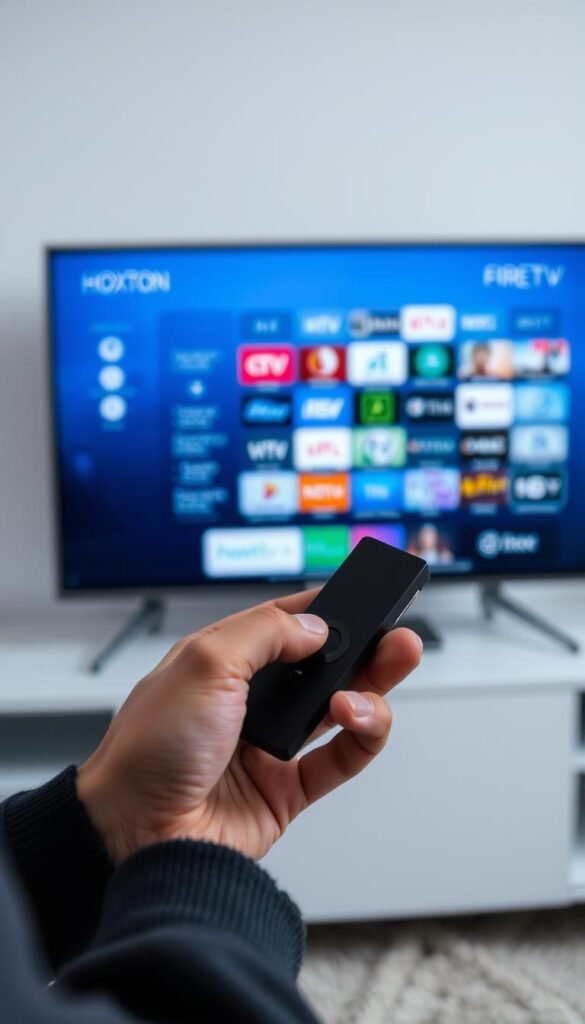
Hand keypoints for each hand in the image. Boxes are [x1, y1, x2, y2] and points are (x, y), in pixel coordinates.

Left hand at [77, 591, 421, 861]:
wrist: (134, 837)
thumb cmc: (148, 750)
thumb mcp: (204, 663)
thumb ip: (265, 634)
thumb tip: (315, 626)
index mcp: (220, 661)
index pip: (281, 623)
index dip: (321, 608)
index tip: (361, 593)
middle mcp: (247, 701)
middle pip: (320, 665)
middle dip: (363, 647)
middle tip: (396, 634)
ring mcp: (269, 746)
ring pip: (338, 708)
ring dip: (370, 688)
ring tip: (385, 671)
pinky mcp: (287, 791)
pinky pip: (342, 759)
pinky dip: (363, 735)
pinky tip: (359, 715)